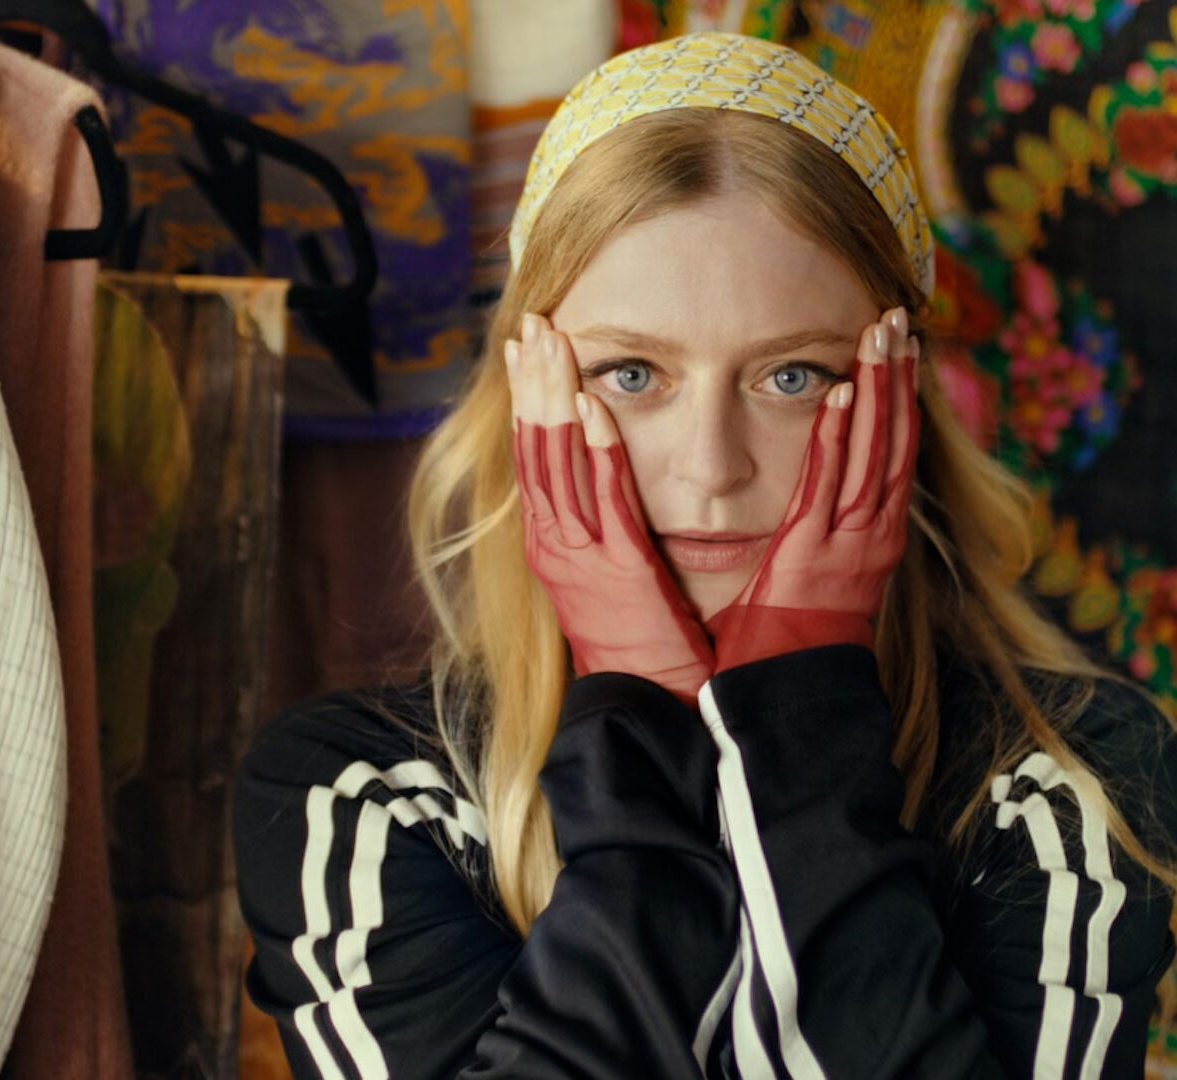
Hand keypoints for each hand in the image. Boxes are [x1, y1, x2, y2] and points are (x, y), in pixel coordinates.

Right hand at [508, 313, 715, 705]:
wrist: (651, 709)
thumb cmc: (643, 645)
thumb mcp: (613, 578)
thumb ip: (604, 530)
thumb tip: (603, 484)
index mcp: (556, 544)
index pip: (533, 456)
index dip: (527, 399)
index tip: (524, 346)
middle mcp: (557, 547)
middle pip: (535, 448)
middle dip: (531, 383)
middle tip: (532, 324)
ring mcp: (581, 560)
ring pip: (558, 465)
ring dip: (554, 400)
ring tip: (552, 344)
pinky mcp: (617, 574)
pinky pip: (605, 501)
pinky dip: (597, 451)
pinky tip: (595, 407)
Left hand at [705, 307, 919, 672]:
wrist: (794, 703)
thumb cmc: (799, 649)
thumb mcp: (825, 583)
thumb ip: (830, 539)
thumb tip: (828, 510)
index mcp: (875, 539)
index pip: (896, 453)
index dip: (901, 397)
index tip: (903, 348)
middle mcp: (872, 535)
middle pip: (893, 440)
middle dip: (897, 375)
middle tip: (900, 316)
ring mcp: (847, 544)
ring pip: (871, 453)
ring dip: (876, 389)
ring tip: (881, 333)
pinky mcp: (811, 554)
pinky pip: (827, 485)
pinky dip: (837, 438)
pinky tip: (839, 393)